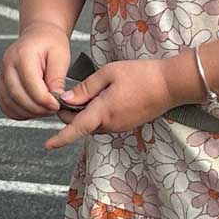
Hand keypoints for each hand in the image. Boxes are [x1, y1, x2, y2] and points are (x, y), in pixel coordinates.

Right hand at [0, 26, 71, 120]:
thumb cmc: (50, 43)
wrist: (38, 36)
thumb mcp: (60, 56)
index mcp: (22, 55)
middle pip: (17, 96)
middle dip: (37, 108)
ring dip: (28, 112)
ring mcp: (1, 75)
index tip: (58, 105)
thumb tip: (56, 99)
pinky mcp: (1, 85)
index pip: (30, 84)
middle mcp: (7, 65)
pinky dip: (18, 112)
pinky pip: (5, 105)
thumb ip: (57, 78)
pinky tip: (32, 109)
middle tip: (53, 109)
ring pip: (9, 103)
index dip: (45, 100)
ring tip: (45, 109)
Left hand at [43, 56, 195, 149]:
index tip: (47, 144)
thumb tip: (67, 99)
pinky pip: (105, 122)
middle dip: (70, 113)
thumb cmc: (141, 75)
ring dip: (84, 113)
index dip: (60, 138)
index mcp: (103, 112)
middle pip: (81, 125)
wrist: (171, 84)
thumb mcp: (109, 73)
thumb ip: (86, 88)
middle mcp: (111, 124)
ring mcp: (120, 126)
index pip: (76, 129)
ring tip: (87, 93)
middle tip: (68, 93)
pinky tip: (101, 97)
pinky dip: (97, 113)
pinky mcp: (127, 124)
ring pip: (93, 124)